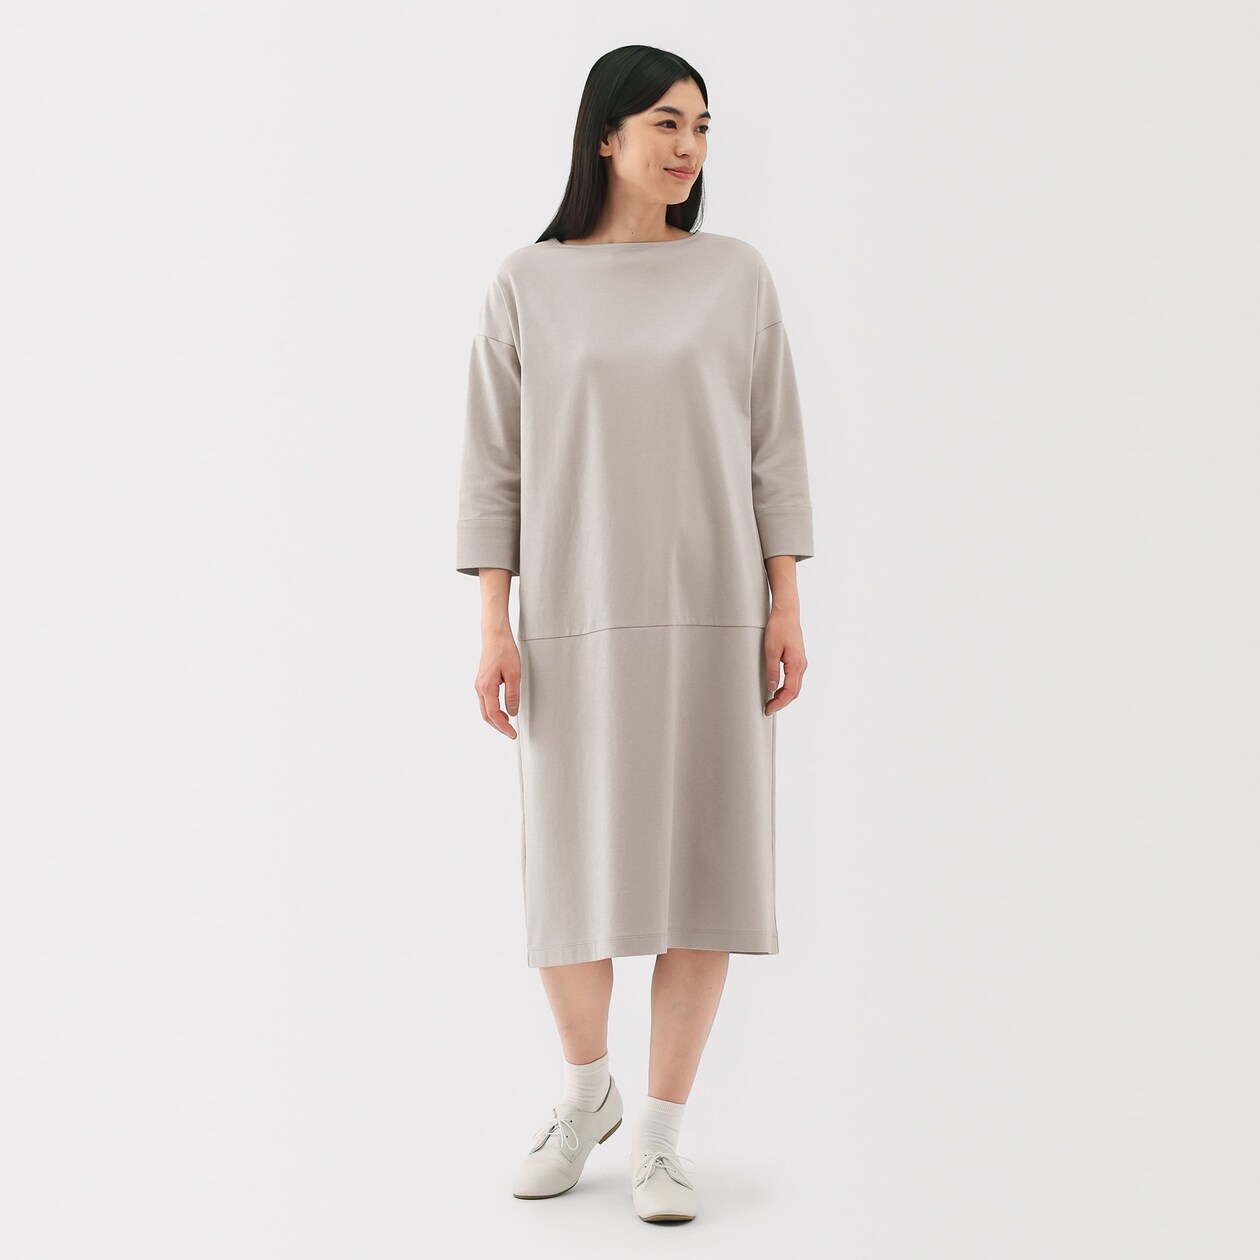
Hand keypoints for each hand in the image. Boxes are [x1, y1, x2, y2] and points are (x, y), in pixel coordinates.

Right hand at [476, 623, 520, 737]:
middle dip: (499, 727)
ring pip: (485, 710)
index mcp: (487, 687)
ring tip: (508, 724)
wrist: (495, 636)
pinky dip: (493, 711)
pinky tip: (503, 711)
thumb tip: (512, 712)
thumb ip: (512, 695)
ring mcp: (479, 685)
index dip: (503, 727)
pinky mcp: (482, 682)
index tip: (512, 734)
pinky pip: (486, 702)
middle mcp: (480, 688)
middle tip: (511, 732)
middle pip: (487, 716)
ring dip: (496, 720)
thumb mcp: (514, 674)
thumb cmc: (504, 650)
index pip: (494, 715)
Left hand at [764, 605, 806, 714]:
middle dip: (782, 703)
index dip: (779, 703)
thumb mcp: (771, 650)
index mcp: (796, 665)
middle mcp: (802, 666)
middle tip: (768, 708)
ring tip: (771, 701)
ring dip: (784, 696)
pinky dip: (786, 688)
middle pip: (794, 692)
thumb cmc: (779, 628)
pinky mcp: (798, 659)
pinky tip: (777, 688)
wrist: (787, 613)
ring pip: (795, 686)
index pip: (789, 692)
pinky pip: (794, 679)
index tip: (768, 709)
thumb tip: (772, 688)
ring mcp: (801, 662)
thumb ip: (772, 670)